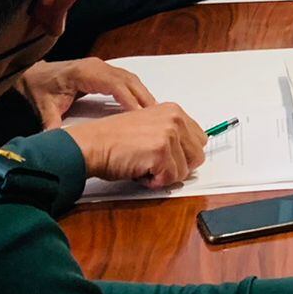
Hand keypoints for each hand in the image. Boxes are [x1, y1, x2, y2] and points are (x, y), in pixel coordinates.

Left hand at [15, 57, 154, 128]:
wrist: (33, 75)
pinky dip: (136, 92)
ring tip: (155, 113)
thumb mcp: (44, 108)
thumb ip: (51, 124)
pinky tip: (142, 106)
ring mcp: (102, 67)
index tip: (142, 116)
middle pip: (128, 80)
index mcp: (85, 73)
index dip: (129, 99)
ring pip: (130, 79)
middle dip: (143, 97)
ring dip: (143, 94)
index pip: (114, 85)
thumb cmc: (40, 89)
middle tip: (158, 116)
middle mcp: (97, 66)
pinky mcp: (103, 71)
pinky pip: (125, 80)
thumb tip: (54, 141)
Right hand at [63, 102, 205, 188]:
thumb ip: (171, 134)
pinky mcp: (161, 151)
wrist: (93, 145)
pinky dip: (155, 182)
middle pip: (197, 156)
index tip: (169, 159)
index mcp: (173, 111)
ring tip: (144, 165)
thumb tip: (189, 154)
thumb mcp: (150, 126)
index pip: (199, 140)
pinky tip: (140, 171)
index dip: (184, 155)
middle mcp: (174, 119)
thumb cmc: (114, 140)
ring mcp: (169, 134)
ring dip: (164, 176)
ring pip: (184, 171)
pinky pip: (170, 179)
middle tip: (155, 165)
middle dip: (178, 167)